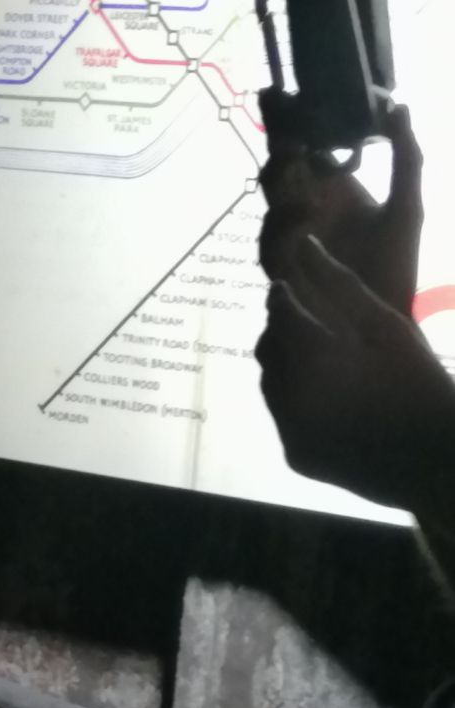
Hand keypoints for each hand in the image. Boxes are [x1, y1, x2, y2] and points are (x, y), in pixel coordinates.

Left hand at [256, 234, 454, 511]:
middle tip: (297, 318)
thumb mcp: (387, 327)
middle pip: (269, 347)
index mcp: (316, 358)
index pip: (281, 312)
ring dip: (283, 363)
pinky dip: (293, 399)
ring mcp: (291, 431)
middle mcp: (293, 397)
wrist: (440, 463)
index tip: (285, 286)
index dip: (282, 296)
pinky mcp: (295, 456)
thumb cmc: (423, 385)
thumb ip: (339, 285)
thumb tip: (303, 244)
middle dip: (280, 329)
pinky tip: (319, 390)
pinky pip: (282, 416)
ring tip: (311, 354)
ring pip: (270, 383)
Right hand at [258, 100, 422, 313]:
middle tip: (282, 115)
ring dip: (278, 179)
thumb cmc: (394, 264)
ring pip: (270, 205)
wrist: (389, 317)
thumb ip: (406, 157)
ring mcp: (290, 242)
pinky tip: (307, 212)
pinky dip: (285, 226)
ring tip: (292, 154)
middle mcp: (301, 211)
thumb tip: (398, 105)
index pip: (299, 147)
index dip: (286, 120)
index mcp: (327, 189)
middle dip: (277, 142)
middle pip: (279, 170)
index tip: (278, 90)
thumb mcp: (407, 205)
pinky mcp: (286, 272)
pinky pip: (273, 246)